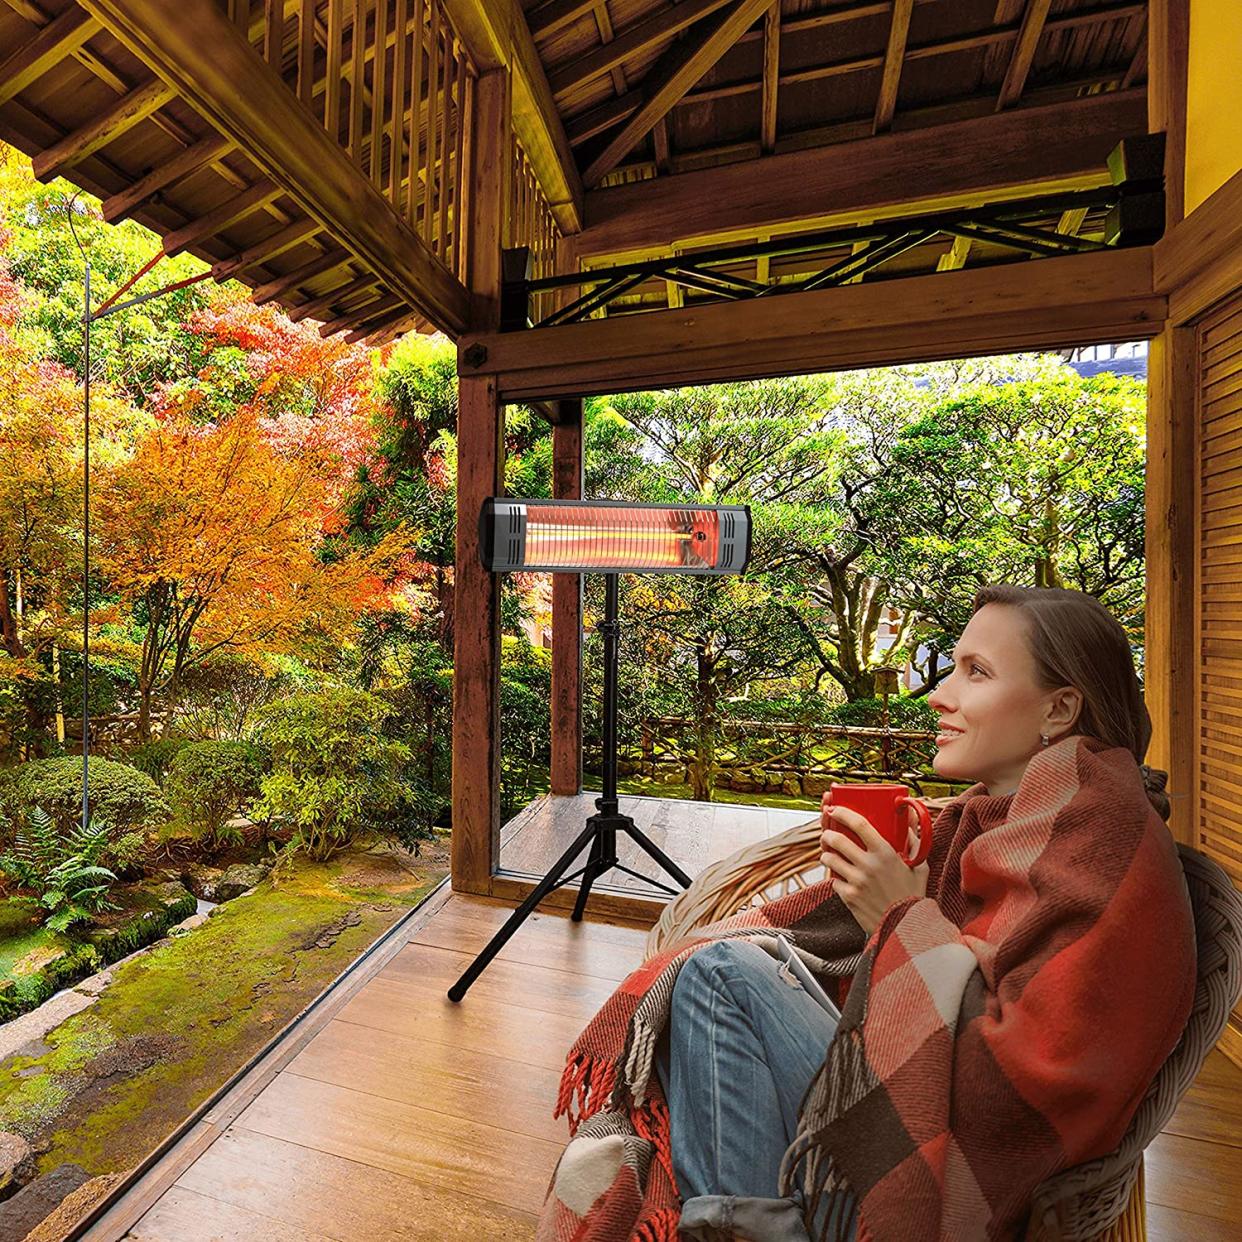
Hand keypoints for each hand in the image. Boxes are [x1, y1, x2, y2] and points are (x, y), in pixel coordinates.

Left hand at [820, 805, 929, 934]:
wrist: (906, 929)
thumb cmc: (913, 896)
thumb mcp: (919, 866)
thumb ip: (913, 841)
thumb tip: (909, 819)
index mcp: (886, 854)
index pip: (859, 824)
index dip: (843, 813)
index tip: (834, 809)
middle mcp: (868, 866)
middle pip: (837, 840)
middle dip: (827, 834)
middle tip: (827, 834)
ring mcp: (856, 882)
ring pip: (829, 859)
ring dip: (826, 854)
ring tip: (830, 854)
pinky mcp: (848, 897)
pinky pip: (833, 881)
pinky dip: (835, 877)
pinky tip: (842, 877)